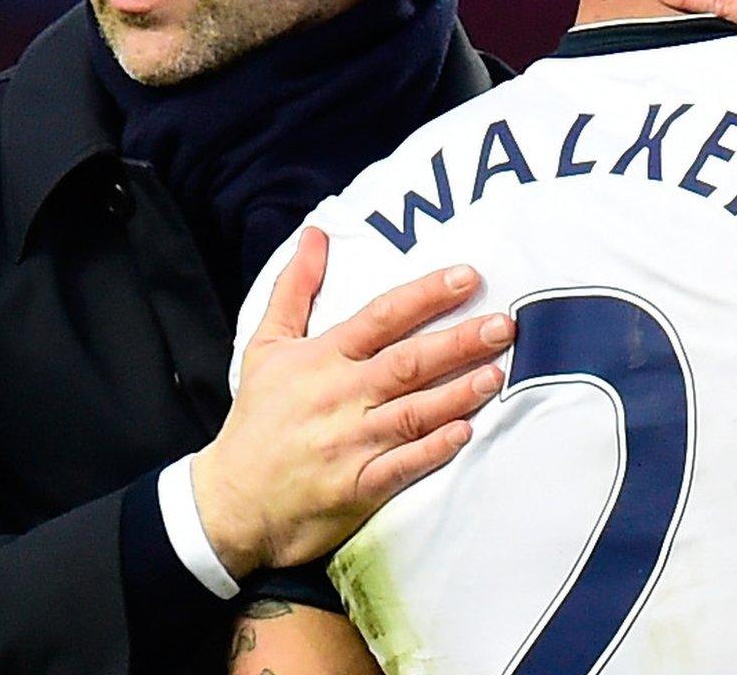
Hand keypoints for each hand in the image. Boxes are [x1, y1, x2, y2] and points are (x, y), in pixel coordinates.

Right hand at [193, 228, 513, 575]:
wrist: (231, 501)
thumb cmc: (256, 420)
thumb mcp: (266, 347)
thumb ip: (294, 289)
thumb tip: (316, 234)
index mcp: (322, 359)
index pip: (381, 317)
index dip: (426, 295)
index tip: (467, 277)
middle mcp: (339, 396)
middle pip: (408, 362)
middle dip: (459, 342)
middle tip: (504, 324)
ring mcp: (350, 443)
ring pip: (414, 412)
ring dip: (458, 393)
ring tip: (496, 373)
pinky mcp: (357, 486)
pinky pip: (403, 465)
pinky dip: (434, 449)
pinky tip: (466, 433)